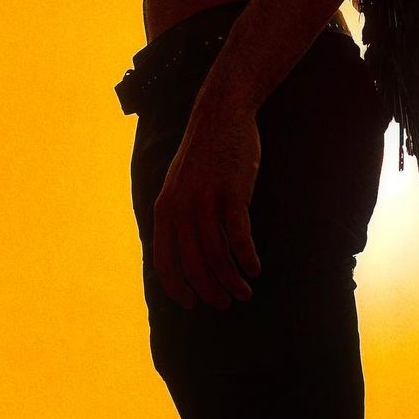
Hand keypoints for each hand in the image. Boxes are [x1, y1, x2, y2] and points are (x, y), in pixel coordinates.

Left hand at [152, 101, 262, 310]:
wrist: (221, 114)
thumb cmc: (204, 152)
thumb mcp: (178, 183)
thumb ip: (176, 213)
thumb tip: (181, 250)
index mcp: (164, 208)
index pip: (165, 263)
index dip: (178, 289)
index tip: (192, 304)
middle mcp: (181, 208)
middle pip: (194, 265)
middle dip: (210, 291)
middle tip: (225, 303)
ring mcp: (206, 200)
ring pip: (217, 256)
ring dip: (231, 281)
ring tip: (244, 291)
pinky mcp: (232, 193)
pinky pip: (238, 237)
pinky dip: (246, 258)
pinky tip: (254, 267)